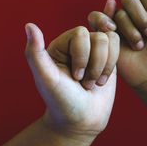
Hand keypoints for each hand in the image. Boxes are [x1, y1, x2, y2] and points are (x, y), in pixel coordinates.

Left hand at [24, 24, 119, 138]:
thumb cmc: (61, 101)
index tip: (74, 77)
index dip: (82, 58)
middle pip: (98, 38)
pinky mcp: (106, 56)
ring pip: (110, 40)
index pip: (80, 34)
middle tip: (84, 82)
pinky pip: (117, 44)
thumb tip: (29, 25)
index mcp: (60, 44)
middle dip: (95, 65)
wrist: (80, 121)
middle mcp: (76, 44)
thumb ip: (35, 52)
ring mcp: (93, 49)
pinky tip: (102, 80)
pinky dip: (112, 65)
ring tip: (93, 82)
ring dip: (103, 67)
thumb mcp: (46, 78)